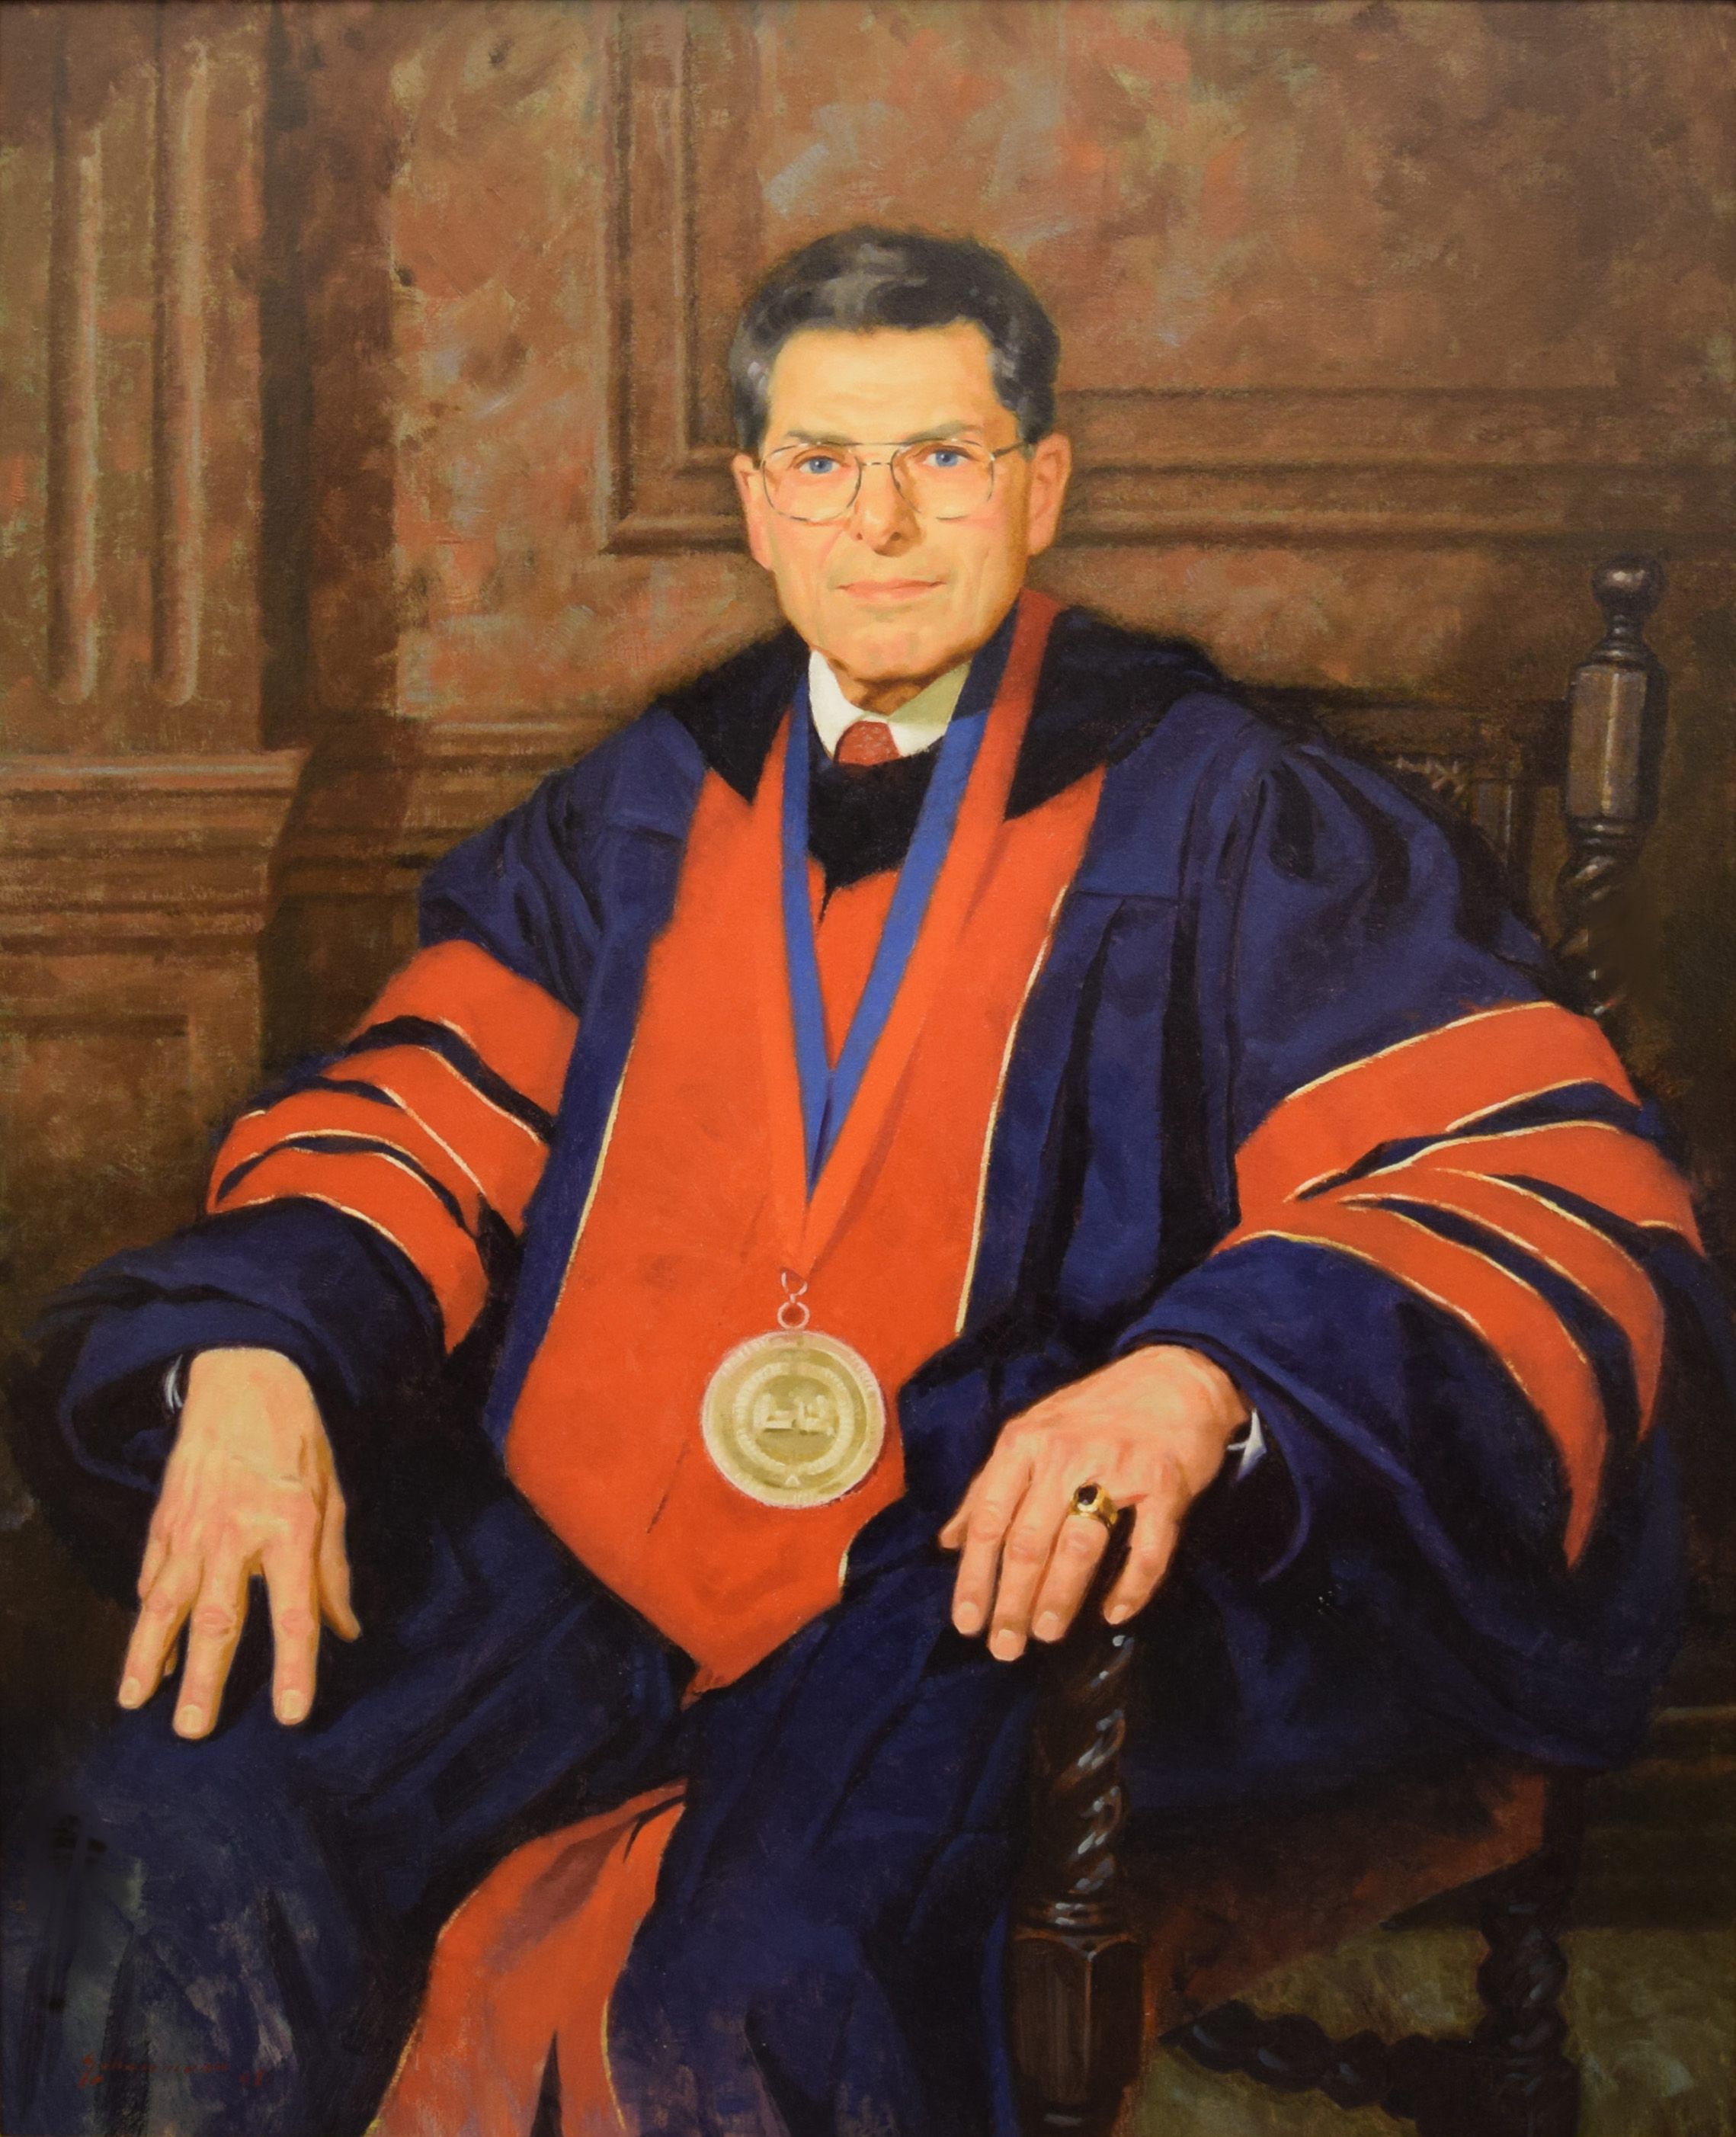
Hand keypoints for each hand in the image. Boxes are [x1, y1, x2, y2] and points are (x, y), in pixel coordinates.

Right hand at [118, 1349, 359, 1737]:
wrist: (244, 1378)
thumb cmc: (298, 1440)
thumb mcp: (333, 1496)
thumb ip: (334, 1568)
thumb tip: (346, 1630)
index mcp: (290, 1528)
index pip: (294, 1613)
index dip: (295, 1668)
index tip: (290, 1715)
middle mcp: (236, 1534)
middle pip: (218, 1619)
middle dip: (205, 1680)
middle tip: (193, 1731)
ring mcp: (192, 1528)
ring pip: (164, 1604)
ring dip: (149, 1657)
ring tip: (135, 1702)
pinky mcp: (164, 1520)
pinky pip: (151, 1577)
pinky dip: (144, 1617)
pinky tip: (143, 1654)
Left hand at [938, 1345, 1247, 1660]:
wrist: (1176, 1374)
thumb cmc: (1096, 1410)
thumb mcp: (1032, 1432)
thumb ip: (989, 1486)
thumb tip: (947, 1541)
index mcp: (1024, 1443)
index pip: (989, 1519)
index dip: (974, 1576)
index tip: (967, 1622)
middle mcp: (1065, 1456)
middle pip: (1029, 1540)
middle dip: (1012, 1600)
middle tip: (1005, 1647)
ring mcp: (1117, 1470)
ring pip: (1079, 1546)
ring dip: (1059, 1597)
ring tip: (1046, 1634)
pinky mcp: (1165, 1485)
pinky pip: (1147, 1547)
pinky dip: (1131, 1586)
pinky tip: (1115, 1613)